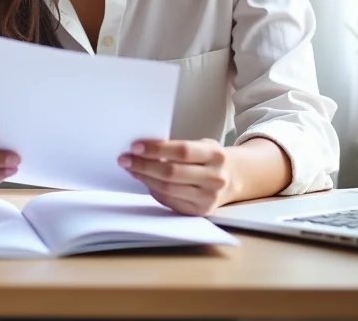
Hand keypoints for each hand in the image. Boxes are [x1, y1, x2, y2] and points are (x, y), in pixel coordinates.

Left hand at [118, 138, 236, 215]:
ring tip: (131, 169)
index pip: (182, 151)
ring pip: (167, 189)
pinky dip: (153, 190)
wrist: (232, 179)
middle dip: (144, 165)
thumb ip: (178, 148)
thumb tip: (143, 149)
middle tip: (125, 159)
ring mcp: (208, 198)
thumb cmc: (209, 158)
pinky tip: (144, 180)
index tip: (135, 146)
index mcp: (215, 155)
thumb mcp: (202, 145)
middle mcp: (214, 178)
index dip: (156, 149)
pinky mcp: (199, 211)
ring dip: (145, 178)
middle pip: (171, 173)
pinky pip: (170, 201)